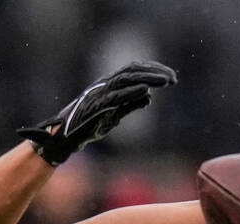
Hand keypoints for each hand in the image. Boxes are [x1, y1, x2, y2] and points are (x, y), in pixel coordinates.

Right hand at [18, 61, 177, 165]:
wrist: (65, 138)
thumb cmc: (88, 126)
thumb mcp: (114, 115)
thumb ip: (130, 105)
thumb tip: (148, 97)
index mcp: (109, 85)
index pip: (133, 70)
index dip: (152, 70)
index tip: (170, 77)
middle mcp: (104, 85)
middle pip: (133, 70)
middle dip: (155, 72)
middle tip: (173, 79)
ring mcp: (100, 94)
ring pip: (127, 79)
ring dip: (148, 78)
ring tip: (166, 81)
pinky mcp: (96, 106)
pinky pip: (116, 97)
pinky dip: (131, 92)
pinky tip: (146, 91)